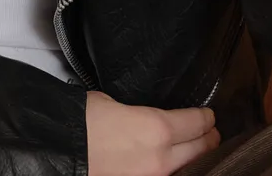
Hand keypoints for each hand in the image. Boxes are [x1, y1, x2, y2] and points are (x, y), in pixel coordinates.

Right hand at [86, 91, 220, 175]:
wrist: (59, 151)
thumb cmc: (81, 120)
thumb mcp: (112, 103)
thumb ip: (138, 113)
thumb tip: (143, 118)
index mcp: (157, 128)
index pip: (196, 123)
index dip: (206, 118)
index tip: (210, 115)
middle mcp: (161, 158)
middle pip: (200, 149)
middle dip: (209, 139)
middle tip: (212, 133)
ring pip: (187, 168)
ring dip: (194, 158)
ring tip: (196, 150)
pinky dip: (175, 170)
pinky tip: (172, 165)